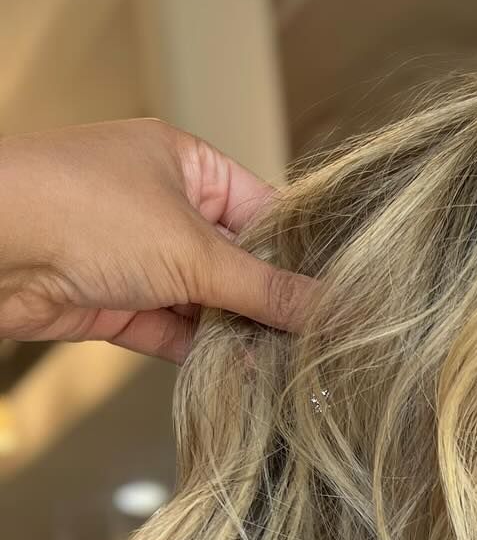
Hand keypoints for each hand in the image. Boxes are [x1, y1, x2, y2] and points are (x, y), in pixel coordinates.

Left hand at [0, 117, 317, 364]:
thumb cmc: (76, 210)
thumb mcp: (192, 250)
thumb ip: (265, 289)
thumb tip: (330, 309)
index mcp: (185, 164)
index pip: (265, 212)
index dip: (301, 257)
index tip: (337, 299)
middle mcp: (163, 206)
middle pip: (240, 265)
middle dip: (271, 305)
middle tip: (318, 341)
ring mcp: (140, 257)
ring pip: (211, 304)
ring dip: (240, 335)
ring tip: (287, 365)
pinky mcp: (120, 303)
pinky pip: (179, 333)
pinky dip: (207, 354)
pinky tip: (242, 375)